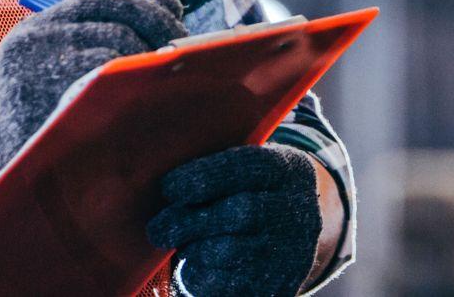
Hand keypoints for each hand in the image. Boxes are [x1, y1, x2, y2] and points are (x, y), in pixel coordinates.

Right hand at [0, 0, 186, 184]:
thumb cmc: (36, 116)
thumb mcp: (62, 62)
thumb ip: (111, 29)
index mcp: (40, 26)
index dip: (148, 12)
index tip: (177, 30)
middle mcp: (34, 41)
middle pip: (116, 25)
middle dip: (156, 42)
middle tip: (178, 65)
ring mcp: (34, 72)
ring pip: (113, 55)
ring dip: (144, 71)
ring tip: (160, 89)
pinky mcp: (40, 106)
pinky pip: (101, 90)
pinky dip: (127, 96)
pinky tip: (140, 109)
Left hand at [148, 145, 322, 296]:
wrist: (295, 232)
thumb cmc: (253, 191)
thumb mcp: (248, 168)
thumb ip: (215, 169)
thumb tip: (166, 185)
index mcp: (288, 169)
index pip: (247, 167)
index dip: (203, 176)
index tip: (168, 187)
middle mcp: (297, 210)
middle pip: (241, 213)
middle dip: (190, 221)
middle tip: (156, 229)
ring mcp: (293, 252)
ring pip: (232, 252)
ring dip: (194, 250)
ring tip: (178, 244)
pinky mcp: (279, 286)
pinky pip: (230, 286)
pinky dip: (202, 277)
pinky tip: (194, 267)